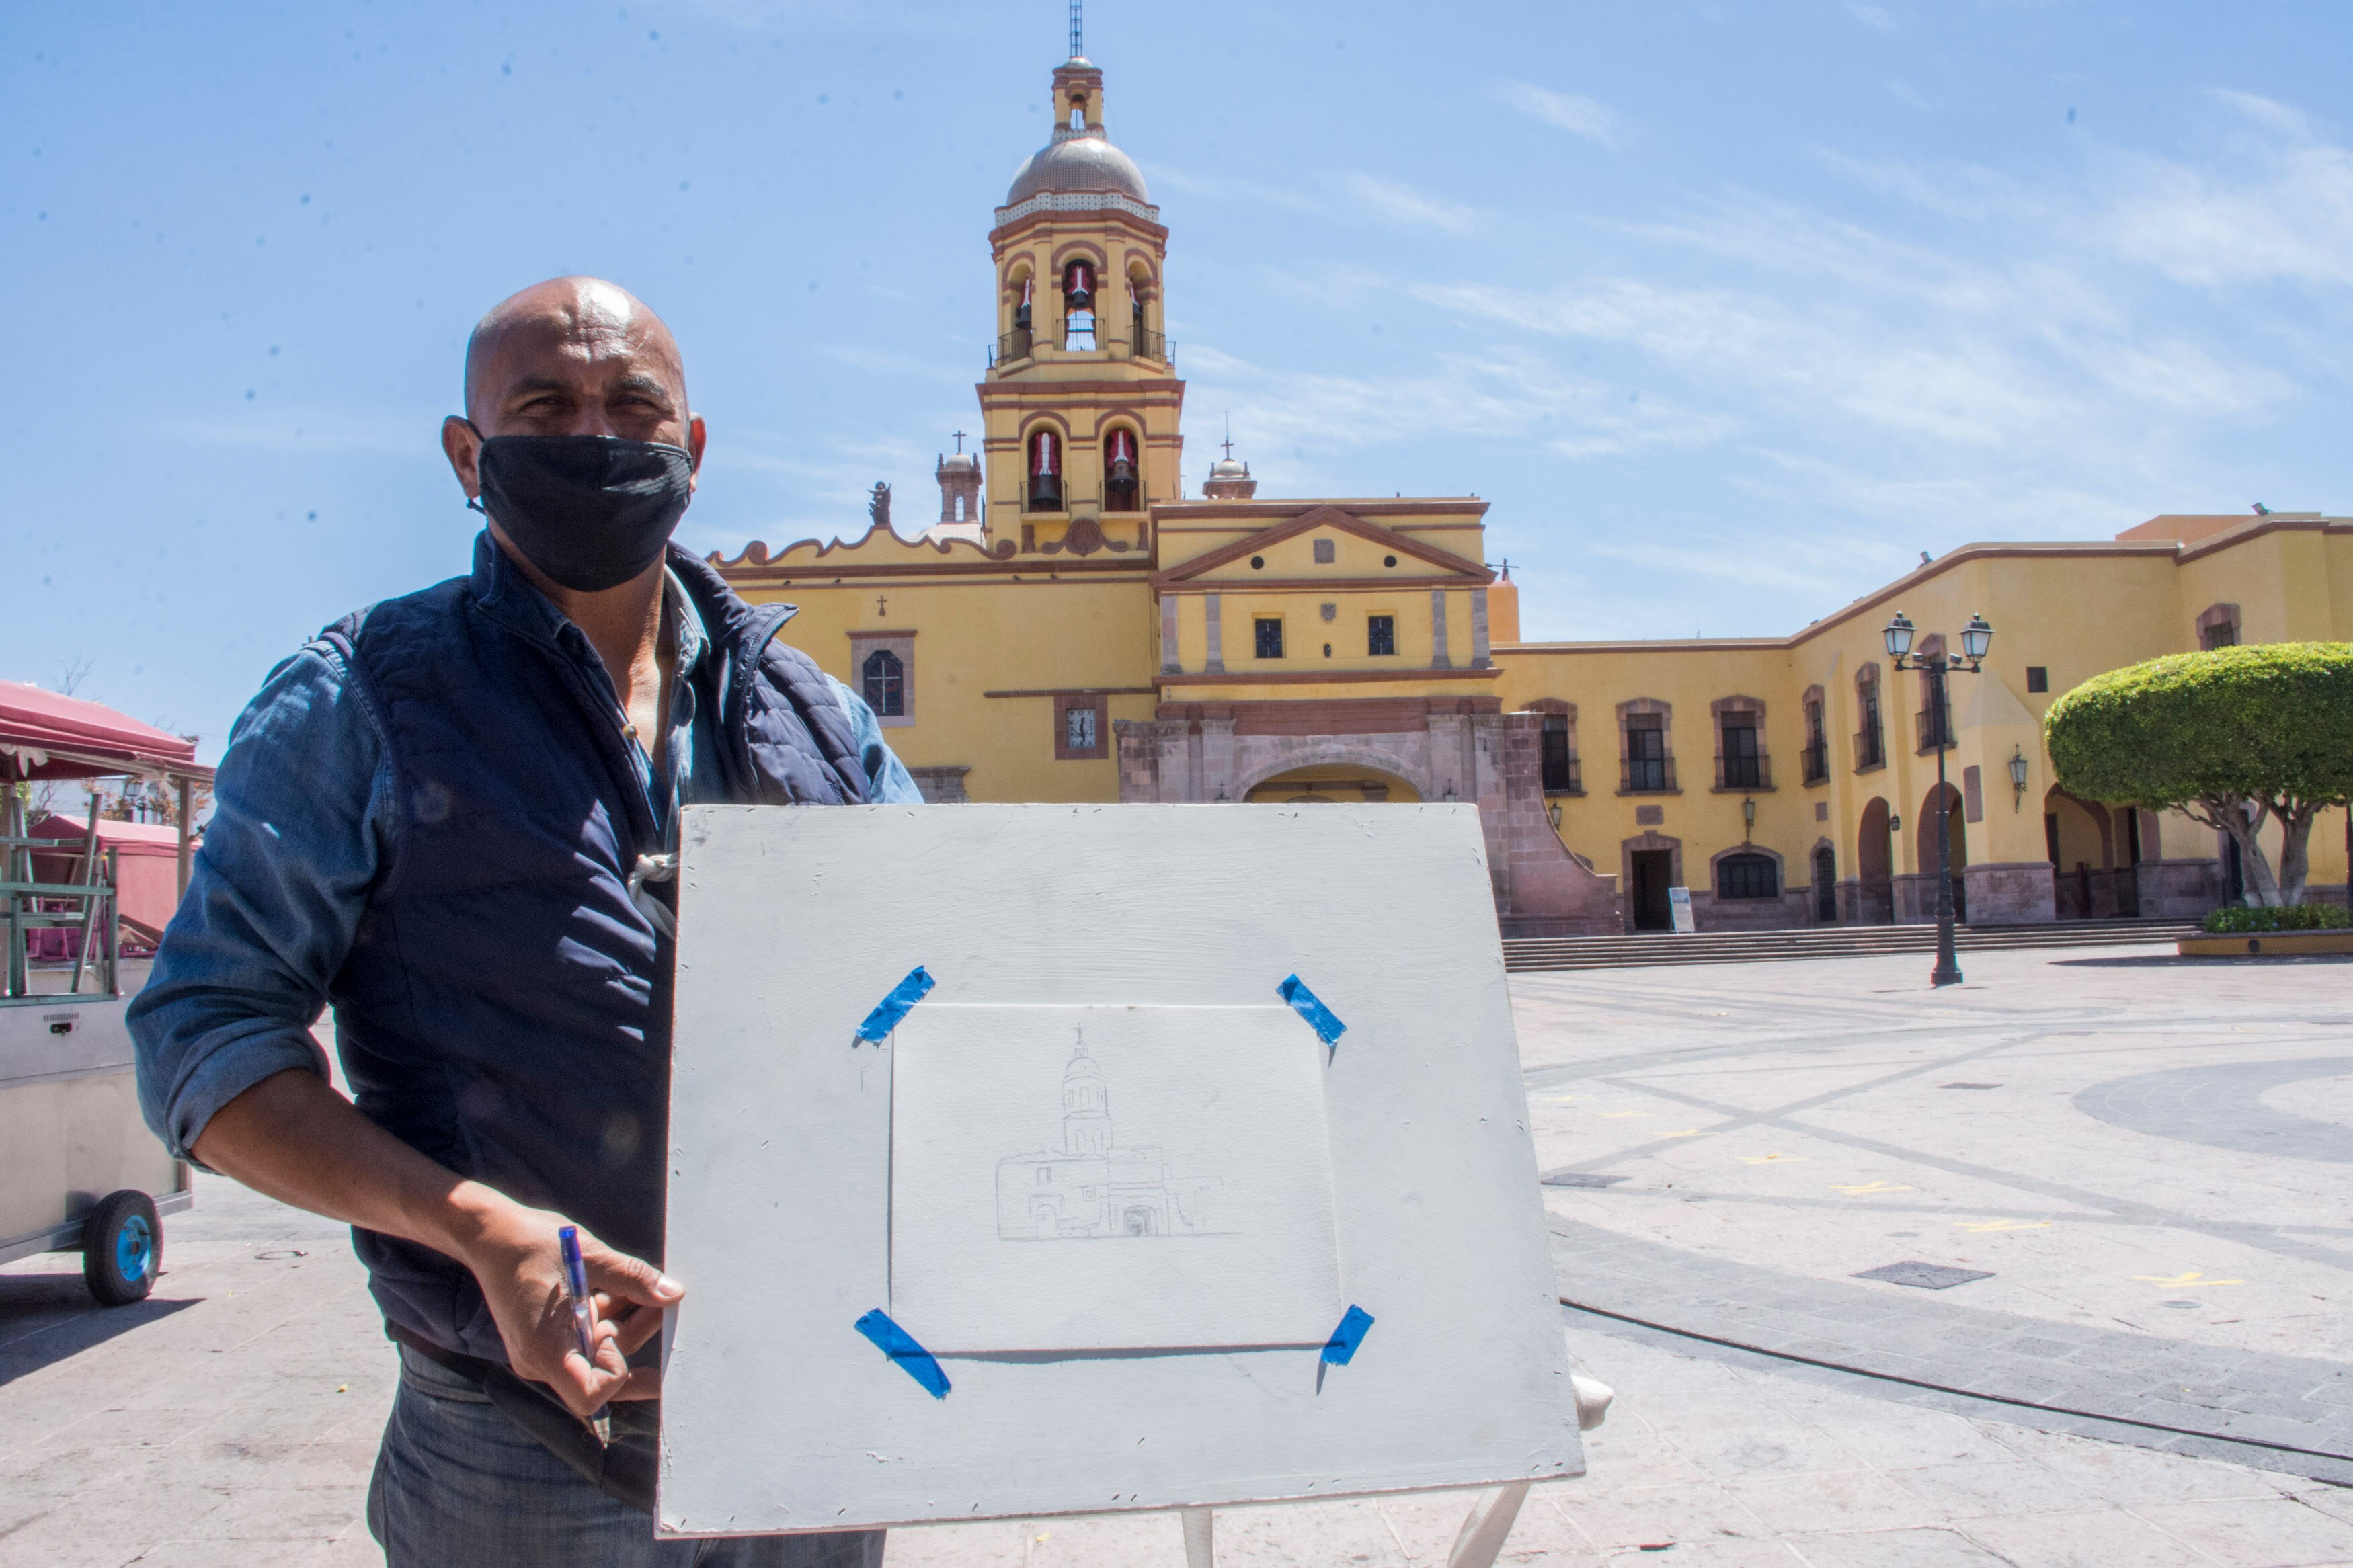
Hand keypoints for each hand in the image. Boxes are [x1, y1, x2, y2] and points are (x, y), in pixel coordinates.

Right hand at [457, 1198, 683, 1419]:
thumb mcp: (589, 1257)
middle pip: (601, 1374)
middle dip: (633, 1339)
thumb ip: (632, 1280)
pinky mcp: (548, 1338)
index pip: (590, 1396)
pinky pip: (587, 1338)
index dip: (616, 1372)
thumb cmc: (531, 1244)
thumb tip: (673, 1294)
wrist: (490, 1235)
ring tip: (645, 1289)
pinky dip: (608, 1317)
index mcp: (545, 1349)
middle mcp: (542, 1360)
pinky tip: (622, 1289)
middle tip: (660, 1307)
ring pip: (599, 1351)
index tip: (617, 1330)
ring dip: (626, 1322)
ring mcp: (544, 1351)